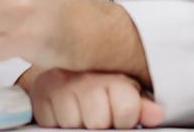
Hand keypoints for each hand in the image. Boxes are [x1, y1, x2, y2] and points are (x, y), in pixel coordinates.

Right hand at [19, 67, 163, 128]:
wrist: (65, 69)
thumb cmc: (101, 88)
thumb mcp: (126, 95)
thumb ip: (140, 106)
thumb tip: (156, 114)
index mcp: (110, 77)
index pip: (125, 110)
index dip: (124, 120)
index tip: (120, 117)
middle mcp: (82, 77)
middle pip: (96, 121)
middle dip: (99, 124)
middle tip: (98, 117)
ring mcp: (57, 85)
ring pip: (71, 124)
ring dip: (75, 125)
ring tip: (81, 115)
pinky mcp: (38, 94)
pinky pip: (48, 122)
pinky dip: (54, 123)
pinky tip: (63, 115)